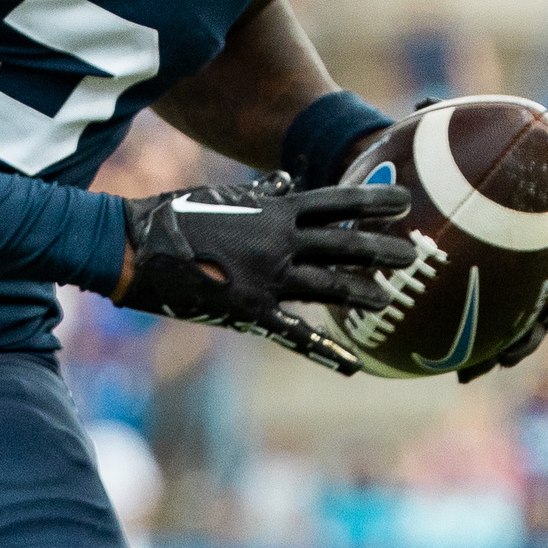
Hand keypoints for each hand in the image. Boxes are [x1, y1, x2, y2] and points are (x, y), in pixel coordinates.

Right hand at [117, 173, 415, 375]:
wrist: (134, 246)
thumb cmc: (174, 215)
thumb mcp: (221, 195)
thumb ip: (261, 193)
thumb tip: (287, 182)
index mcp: (273, 211)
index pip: (335, 203)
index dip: (372, 204)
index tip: (403, 204)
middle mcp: (278, 242)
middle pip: (343, 245)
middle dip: (382, 250)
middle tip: (413, 255)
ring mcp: (266, 277)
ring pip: (328, 286)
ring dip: (362, 293)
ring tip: (388, 299)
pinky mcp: (248, 310)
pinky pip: (294, 332)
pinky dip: (324, 350)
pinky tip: (350, 364)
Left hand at [457, 184, 547, 382]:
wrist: (464, 216)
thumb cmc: (501, 199)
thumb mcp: (524, 200)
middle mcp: (535, 285)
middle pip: (538, 319)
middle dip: (529, 339)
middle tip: (510, 354)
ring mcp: (510, 303)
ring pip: (513, 335)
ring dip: (505, 352)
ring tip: (489, 365)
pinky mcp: (483, 316)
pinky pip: (482, 341)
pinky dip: (474, 360)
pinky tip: (462, 376)